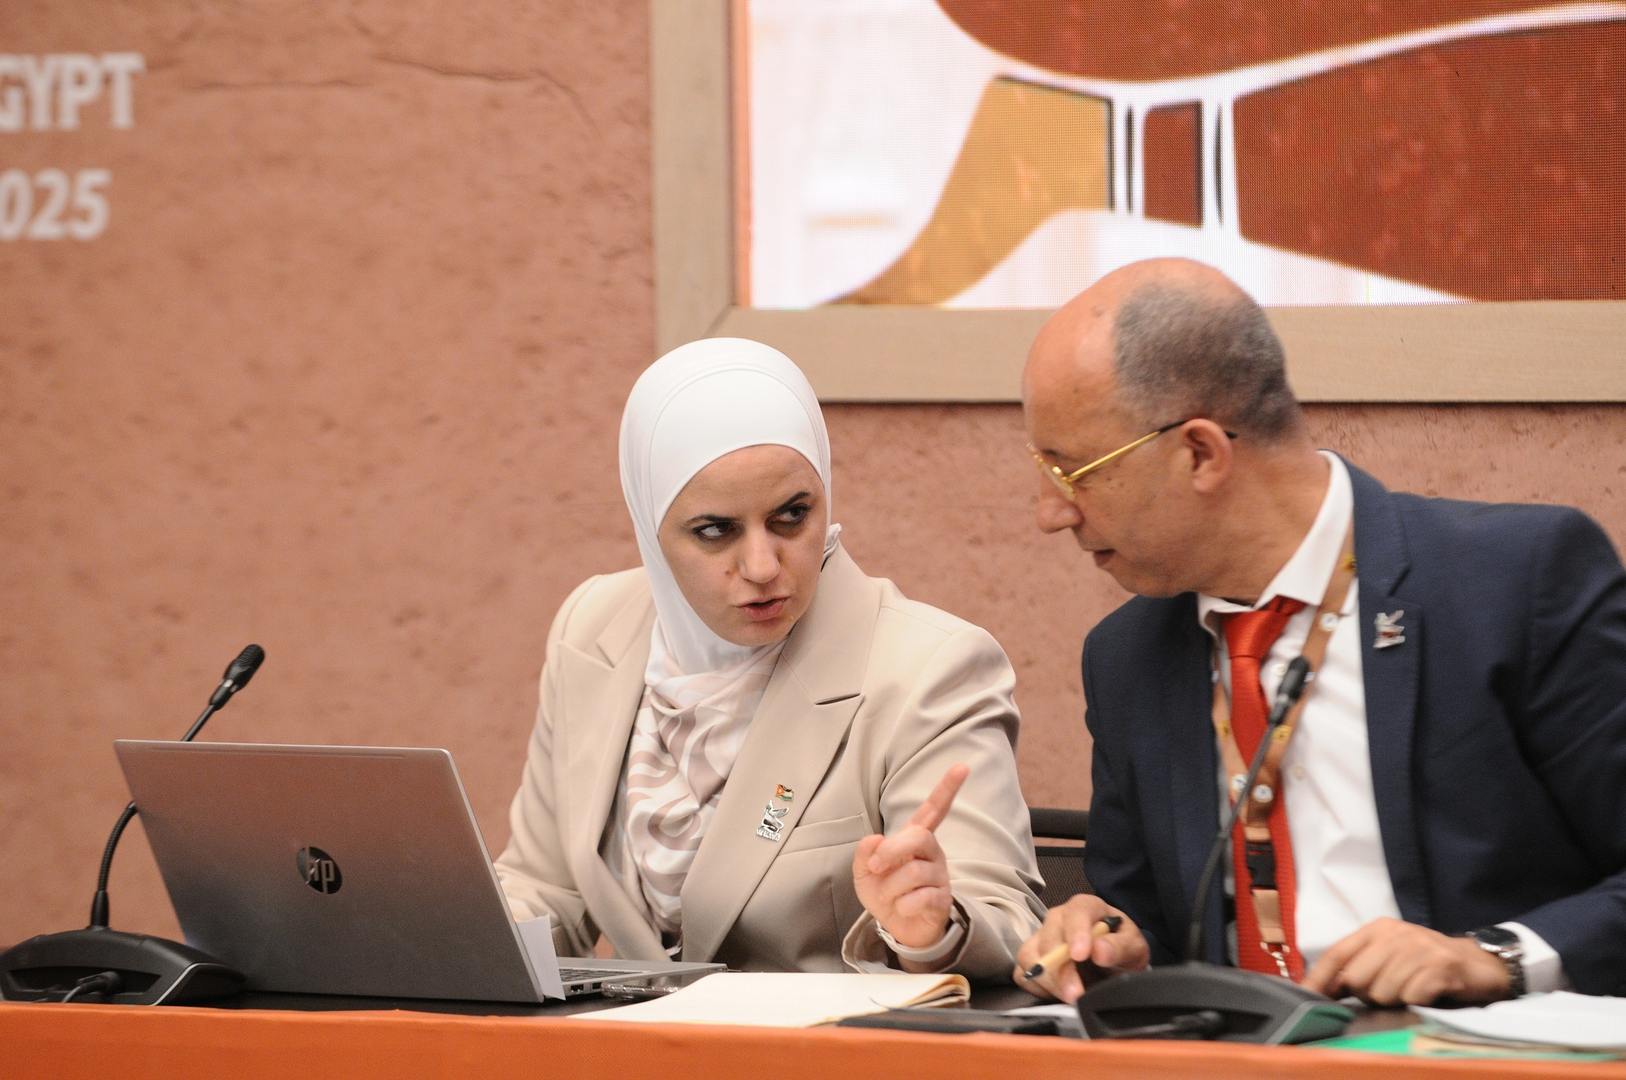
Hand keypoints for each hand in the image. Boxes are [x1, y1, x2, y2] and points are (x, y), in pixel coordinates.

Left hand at [852, 763, 966, 954]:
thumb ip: (865, 854)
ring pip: (914, 872)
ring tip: (889, 897)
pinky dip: (902, 905)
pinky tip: (902, 908)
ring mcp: (940, 874)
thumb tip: (875, 839)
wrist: (897, 927)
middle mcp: (932, 851)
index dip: (947, 788)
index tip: (963, 766)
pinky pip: (921, 897)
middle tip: (875, 868)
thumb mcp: (865, 872)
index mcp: (915, 838)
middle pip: (918, 837)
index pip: (934, 809)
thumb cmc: (884, 891)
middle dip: (892, 851)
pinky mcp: (943, 898)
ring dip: (890, 887)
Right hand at [1011, 894, 1148, 1002]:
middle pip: (1048, 938)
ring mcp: (1041, 938)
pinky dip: (1036, 988)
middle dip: (1061, 970)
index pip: (1076, 912)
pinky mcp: (1031, 959)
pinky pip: (1022, 974)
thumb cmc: (1121, 949)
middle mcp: (1058, 918)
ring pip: (1029, 956)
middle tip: (1076, 994)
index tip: (1080, 955)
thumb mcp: (1133, 947)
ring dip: (1048, 982)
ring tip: (1069, 998)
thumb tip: (1099, 951)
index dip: (1076, 933)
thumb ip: (1119, 947)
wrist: (1113, 963)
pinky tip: (1056, 995)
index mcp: (1085, 907)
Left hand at [1301, 917, 1512, 1005]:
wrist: (1479, 964)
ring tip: (1411, 993)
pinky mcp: (1441, 967)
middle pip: (1356, 979)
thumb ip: (1358, 967)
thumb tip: (1322, 990)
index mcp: (1376, 930)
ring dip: (1394, 1002)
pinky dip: (1417, 1004)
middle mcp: (1394, 934)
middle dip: (1367, 996)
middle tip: (1390, 994)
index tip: (1307, 998)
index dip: (1318, 979)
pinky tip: (1428, 996)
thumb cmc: (1426, 963)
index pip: (1336, 954)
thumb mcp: (1389, 957)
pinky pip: (1411, 998)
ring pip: (1382, 993)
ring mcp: (1418, 949)